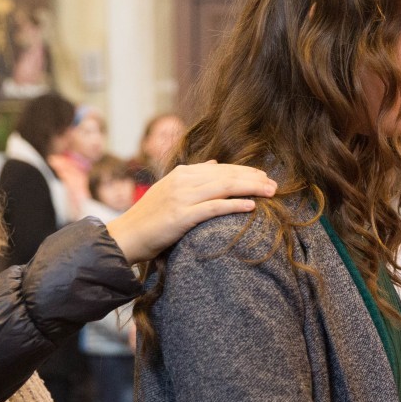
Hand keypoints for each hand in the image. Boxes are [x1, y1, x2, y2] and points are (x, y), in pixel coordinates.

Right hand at [106, 161, 276, 263]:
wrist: (125, 237)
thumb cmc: (149, 218)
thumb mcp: (169, 191)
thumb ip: (192, 177)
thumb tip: (213, 164)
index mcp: (181, 173)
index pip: (221, 168)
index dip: (244, 171)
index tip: (263, 176)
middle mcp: (182, 181)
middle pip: (226, 175)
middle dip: (253, 178)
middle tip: (275, 184)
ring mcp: (181, 197)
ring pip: (223, 187)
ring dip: (250, 188)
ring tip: (270, 192)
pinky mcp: (181, 216)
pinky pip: (213, 207)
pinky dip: (234, 205)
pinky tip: (251, 206)